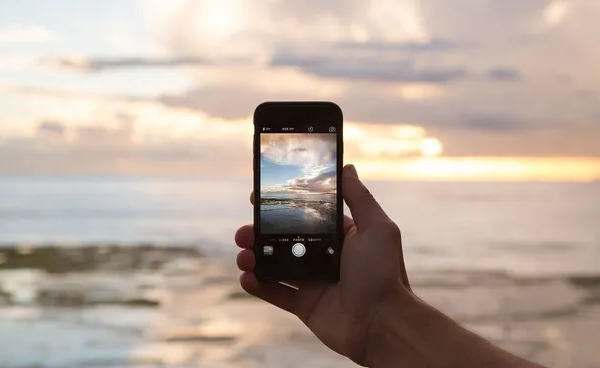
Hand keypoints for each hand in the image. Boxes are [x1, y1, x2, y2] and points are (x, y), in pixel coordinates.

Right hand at [234, 164, 411, 364]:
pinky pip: (275, 293)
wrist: (383, 323)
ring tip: (243, 255)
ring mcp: (313, 281)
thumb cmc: (384, 273)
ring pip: (275, 265)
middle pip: (284, 240)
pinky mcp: (305, 305)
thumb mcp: (377, 228)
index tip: (258, 197)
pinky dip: (258, 286)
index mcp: (340, 237)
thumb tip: (347, 167)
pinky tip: (246, 278)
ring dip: (254, 258)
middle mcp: (325, 257)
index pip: (305, 216)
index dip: (282, 207)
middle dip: (260, 233)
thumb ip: (359, 197)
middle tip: (244, 231)